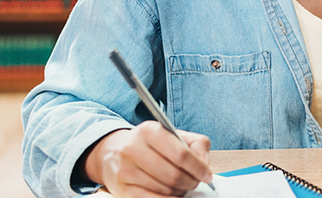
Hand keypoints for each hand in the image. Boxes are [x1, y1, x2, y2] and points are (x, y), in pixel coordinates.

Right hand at [84, 121, 212, 196]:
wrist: (114, 152)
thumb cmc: (150, 144)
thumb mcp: (173, 135)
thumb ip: (196, 144)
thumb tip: (204, 165)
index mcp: (149, 131)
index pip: (181, 154)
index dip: (199, 168)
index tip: (207, 176)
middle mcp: (134, 148)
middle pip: (174, 175)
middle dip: (190, 182)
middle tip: (195, 182)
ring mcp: (126, 170)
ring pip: (164, 189)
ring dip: (178, 191)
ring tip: (180, 184)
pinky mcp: (122, 189)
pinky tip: (173, 195)